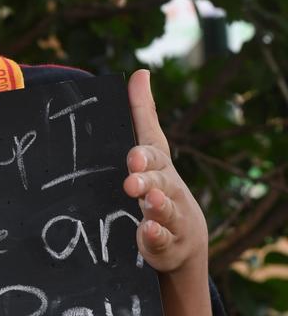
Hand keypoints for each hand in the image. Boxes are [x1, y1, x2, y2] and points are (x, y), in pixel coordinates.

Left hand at [123, 70, 207, 273]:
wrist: (183, 237)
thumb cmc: (160, 183)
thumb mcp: (151, 149)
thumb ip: (142, 113)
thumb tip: (140, 72)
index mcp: (159, 166)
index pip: (154, 155)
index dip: (144, 155)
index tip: (132, 156)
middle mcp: (168, 189)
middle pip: (160, 182)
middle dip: (148, 180)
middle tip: (131, 181)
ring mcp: (169, 217)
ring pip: (165, 210)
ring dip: (157, 206)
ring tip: (148, 201)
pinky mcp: (165, 243)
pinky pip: (162, 240)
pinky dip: (155, 236)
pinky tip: (147, 232)